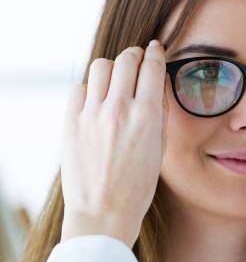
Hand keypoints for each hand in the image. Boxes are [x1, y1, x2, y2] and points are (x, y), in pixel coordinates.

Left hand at [59, 40, 168, 247]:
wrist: (103, 213)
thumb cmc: (137, 187)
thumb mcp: (159, 150)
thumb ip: (158, 114)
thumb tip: (157, 86)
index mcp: (146, 117)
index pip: (152, 68)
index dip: (156, 53)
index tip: (157, 48)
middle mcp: (118, 110)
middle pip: (125, 60)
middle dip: (135, 55)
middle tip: (137, 59)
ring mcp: (91, 115)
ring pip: (100, 67)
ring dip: (112, 67)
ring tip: (116, 77)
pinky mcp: (71, 123)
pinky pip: (80, 88)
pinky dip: (91, 87)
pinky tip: (97, 98)